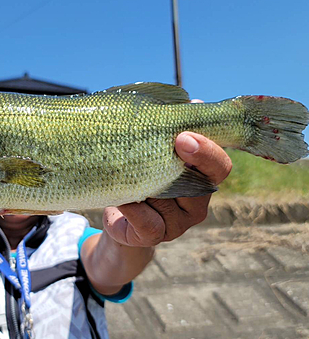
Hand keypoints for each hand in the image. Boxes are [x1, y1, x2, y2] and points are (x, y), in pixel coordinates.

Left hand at [81, 131, 231, 294]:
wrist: (118, 217)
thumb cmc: (138, 177)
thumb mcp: (153, 152)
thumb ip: (171, 132)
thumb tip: (193, 103)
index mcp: (201, 179)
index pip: (219, 166)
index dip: (208, 150)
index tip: (185, 135)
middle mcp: (196, 204)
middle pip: (201, 183)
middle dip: (189, 161)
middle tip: (175, 142)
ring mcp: (178, 224)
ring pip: (166, 197)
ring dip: (146, 181)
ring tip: (129, 172)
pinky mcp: (154, 236)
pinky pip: (147, 220)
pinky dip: (134, 208)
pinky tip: (124, 199)